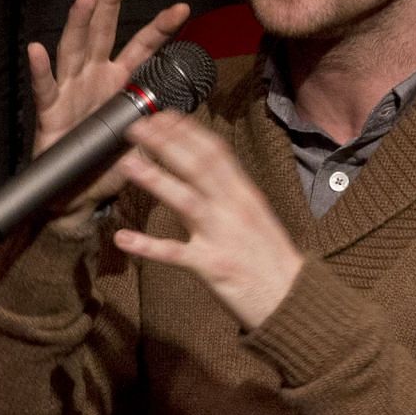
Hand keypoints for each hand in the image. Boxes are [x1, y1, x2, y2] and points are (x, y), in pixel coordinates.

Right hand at [28, 0, 190, 230]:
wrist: (77, 196)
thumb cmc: (107, 164)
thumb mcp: (144, 139)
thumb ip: (161, 118)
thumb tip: (189, 100)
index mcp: (121, 81)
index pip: (144, 47)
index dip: (162, 28)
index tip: (182, 8)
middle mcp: (95, 77)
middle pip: (104, 32)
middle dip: (111, 2)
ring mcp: (71, 90)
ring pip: (74, 49)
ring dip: (79, 22)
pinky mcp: (50, 111)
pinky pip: (45, 88)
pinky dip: (40, 69)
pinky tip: (36, 48)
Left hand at [111, 111, 304, 329]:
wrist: (293, 299)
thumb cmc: (271, 259)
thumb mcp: (256, 216)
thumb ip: (230, 195)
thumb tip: (205, 173)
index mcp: (244, 195)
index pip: (215, 152)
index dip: (187, 131)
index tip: (163, 115)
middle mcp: (233, 209)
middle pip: (198, 167)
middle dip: (166, 143)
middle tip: (136, 127)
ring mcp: (222, 236)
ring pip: (186, 200)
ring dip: (155, 179)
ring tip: (126, 163)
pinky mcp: (212, 266)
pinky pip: (174, 254)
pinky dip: (147, 246)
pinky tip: (122, 238)